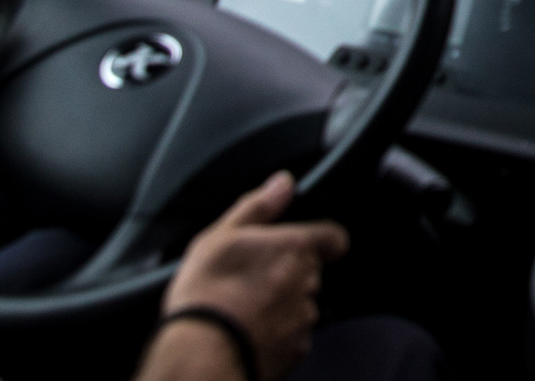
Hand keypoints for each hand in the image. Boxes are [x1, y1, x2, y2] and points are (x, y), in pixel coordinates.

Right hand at [154, 172, 349, 380]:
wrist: (200, 353)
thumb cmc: (207, 294)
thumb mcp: (221, 236)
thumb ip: (258, 206)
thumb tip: (283, 182)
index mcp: (296, 248)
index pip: (333, 237)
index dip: (321, 240)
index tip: (298, 245)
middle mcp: (308, 282)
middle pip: (312, 271)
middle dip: (290, 272)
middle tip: (253, 279)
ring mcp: (304, 318)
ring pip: (302, 304)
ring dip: (283, 303)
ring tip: (246, 308)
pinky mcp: (296, 350)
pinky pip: (294, 335)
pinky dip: (278, 333)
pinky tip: (250, 331)